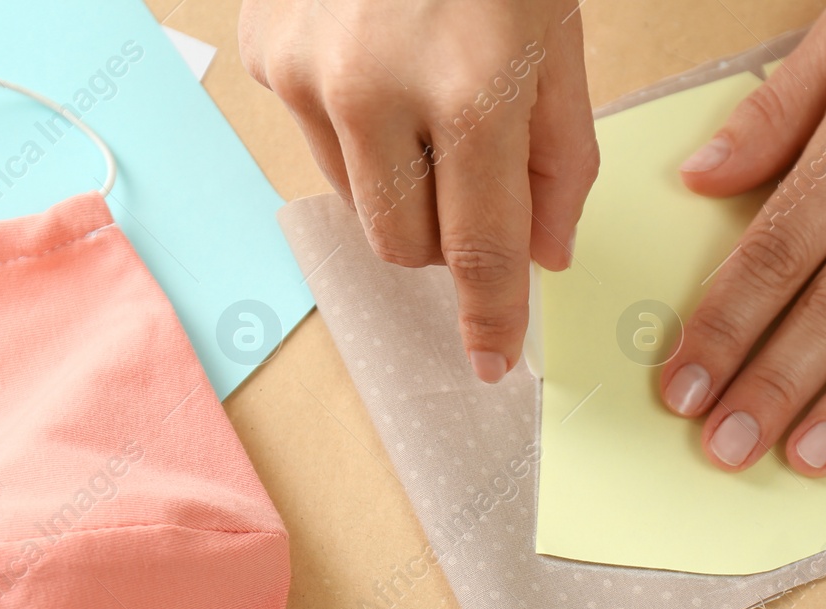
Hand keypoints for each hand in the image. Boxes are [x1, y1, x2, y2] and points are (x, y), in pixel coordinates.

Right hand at [240, 0, 597, 382]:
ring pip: (353, 197)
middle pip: (403, 244)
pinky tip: (370, 44)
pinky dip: (348, 114)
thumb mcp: (556, 29)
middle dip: (443, 233)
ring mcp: (305, 72)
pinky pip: (312, 132)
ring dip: (393, 173)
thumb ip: (560, 151)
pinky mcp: (265, 53)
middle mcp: (372, 90)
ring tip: (418, 81)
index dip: (492, 314)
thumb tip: (543, 254)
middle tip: (470, 159)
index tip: (491, 358)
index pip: (481, 249)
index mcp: (470, 88)